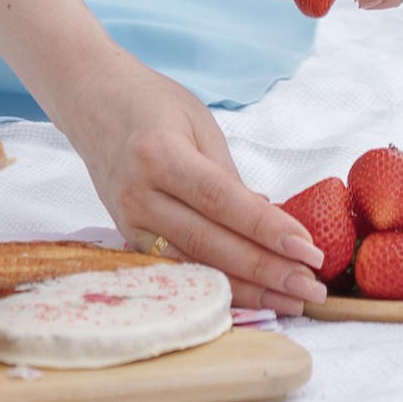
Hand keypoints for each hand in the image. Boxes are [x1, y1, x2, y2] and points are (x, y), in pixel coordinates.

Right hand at [47, 45, 326, 310]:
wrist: (92, 100)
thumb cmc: (151, 103)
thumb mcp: (198, 122)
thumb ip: (228, 176)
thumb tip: (266, 222)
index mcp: (159, 155)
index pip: (221, 200)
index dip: (266, 228)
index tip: (308, 250)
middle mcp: (139, 194)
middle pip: (209, 243)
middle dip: (265, 270)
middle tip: (310, 288)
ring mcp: (128, 222)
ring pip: (193, 267)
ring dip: (245, 290)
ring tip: (290, 301)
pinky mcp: (126, 238)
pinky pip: (176, 269)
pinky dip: (214, 286)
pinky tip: (249, 298)